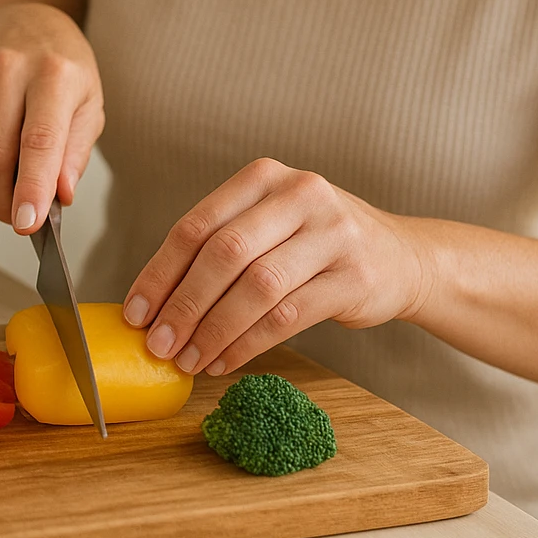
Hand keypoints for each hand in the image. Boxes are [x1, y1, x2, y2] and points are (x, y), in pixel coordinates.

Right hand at [0, 3, 103, 234]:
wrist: (23, 19)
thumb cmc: (62, 67)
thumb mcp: (89, 104)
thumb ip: (75, 153)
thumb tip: (59, 195)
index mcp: (54, 73)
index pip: (38, 141)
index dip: (31, 188)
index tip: (28, 223)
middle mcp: (7, 68)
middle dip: (5, 200)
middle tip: (21, 218)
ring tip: (17, 168)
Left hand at [121, 158, 431, 375]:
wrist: (402, 256)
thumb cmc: (316, 242)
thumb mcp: (271, 222)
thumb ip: (221, 246)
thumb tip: (153, 301)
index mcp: (265, 177)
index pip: (197, 224)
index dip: (160, 272)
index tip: (135, 312)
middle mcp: (300, 195)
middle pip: (224, 253)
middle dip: (183, 305)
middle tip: (158, 344)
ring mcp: (332, 234)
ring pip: (256, 287)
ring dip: (214, 330)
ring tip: (189, 359)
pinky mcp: (355, 277)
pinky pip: (288, 316)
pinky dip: (248, 343)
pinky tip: (225, 360)